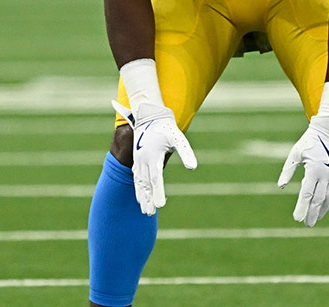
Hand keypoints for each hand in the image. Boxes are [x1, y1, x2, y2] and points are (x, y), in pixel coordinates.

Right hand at [112, 100, 196, 215]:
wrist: (149, 116)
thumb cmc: (166, 128)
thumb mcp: (179, 138)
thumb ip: (186, 153)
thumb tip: (192, 167)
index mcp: (153, 156)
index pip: (155, 178)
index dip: (157, 192)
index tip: (160, 205)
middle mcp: (143, 160)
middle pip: (146, 184)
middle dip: (148, 199)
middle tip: (150, 213)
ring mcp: (139, 160)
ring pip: (139, 182)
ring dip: (142, 196)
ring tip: (145, 210)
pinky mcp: (137, 160)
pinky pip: (136, 177)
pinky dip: (138, 188)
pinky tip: (140, 197)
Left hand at [277, 116, 328, 226]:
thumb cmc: (309, 141)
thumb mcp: (295, 153)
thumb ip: (288, 170)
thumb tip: (281, 186)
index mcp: (314, 169)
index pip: (306, 194)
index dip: (302, 207)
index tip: (297, 218)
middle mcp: (327, 174)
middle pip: (319, 199)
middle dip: (313, 213)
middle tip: (307, 224)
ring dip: (323, 210)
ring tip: (315, 219)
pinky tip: (326, 208)